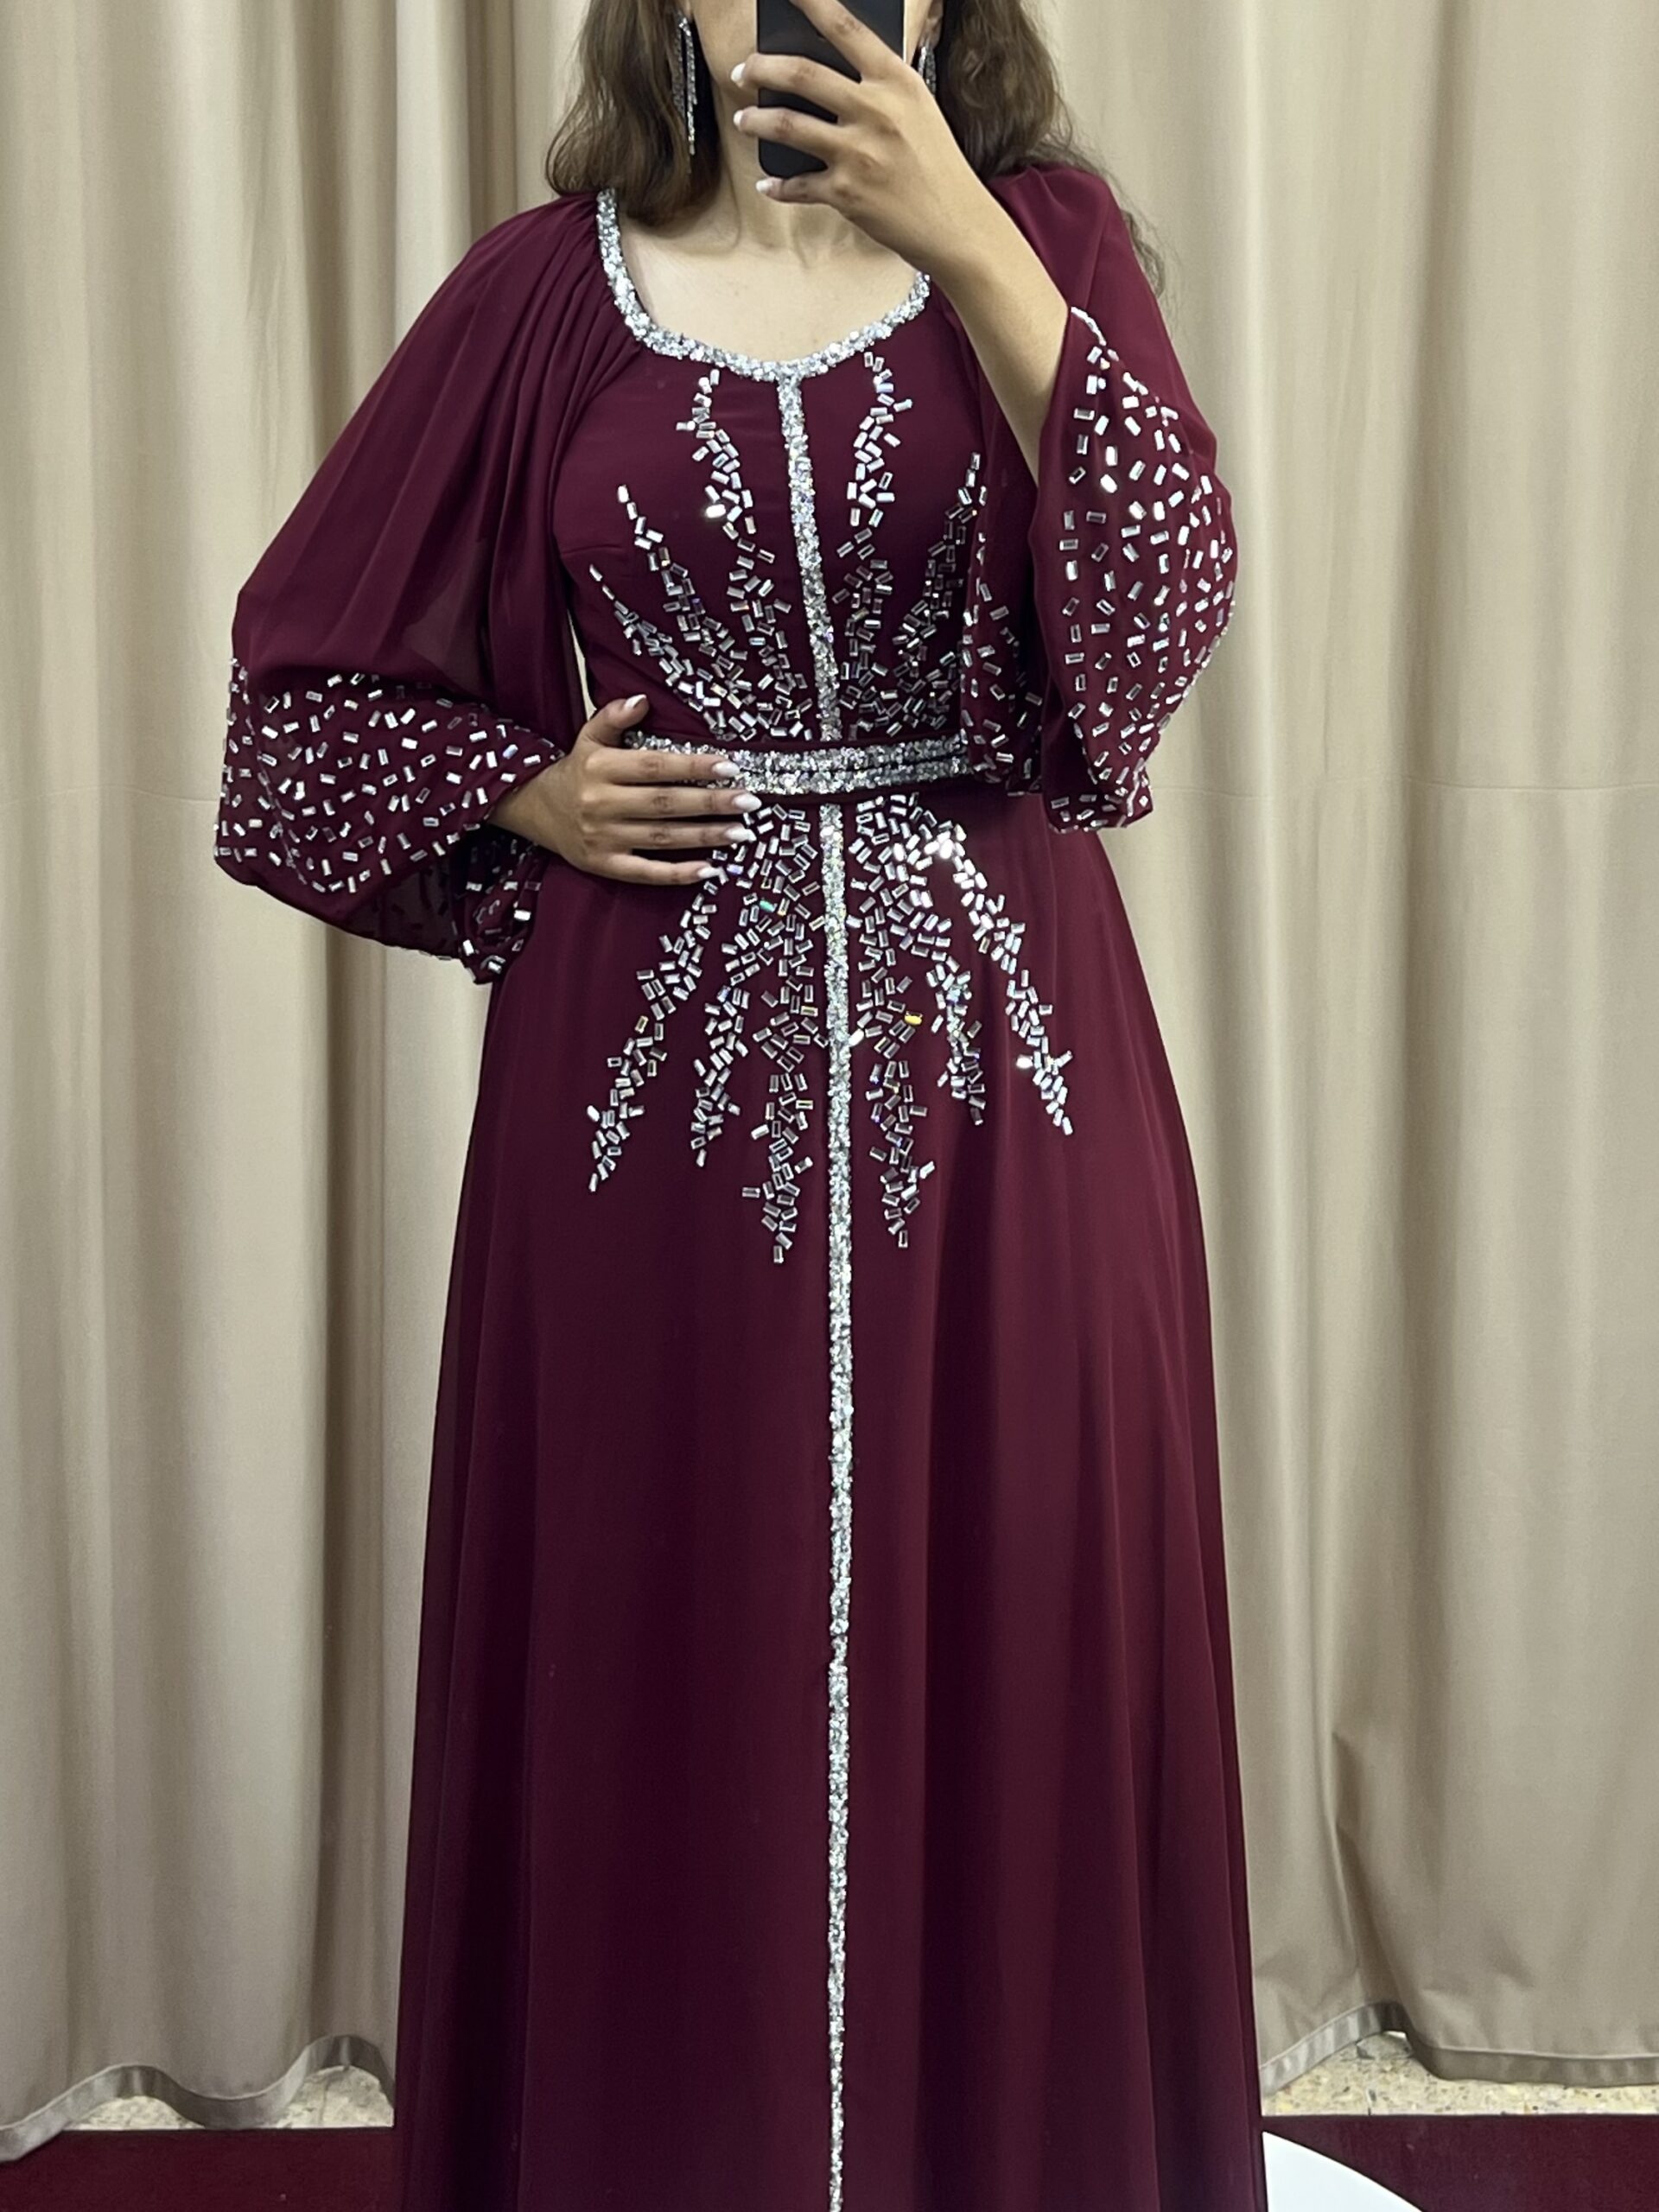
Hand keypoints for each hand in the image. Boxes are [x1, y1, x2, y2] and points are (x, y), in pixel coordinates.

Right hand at [488, 694, 761, 885]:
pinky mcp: (604, 865)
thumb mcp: (588, 737)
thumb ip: (613, 717)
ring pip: (663, 838)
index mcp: (600, 767)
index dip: (694, 766)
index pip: (656, 767)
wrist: (534, 809)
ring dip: (706, 836)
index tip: (731, 766)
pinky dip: (679, 874)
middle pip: (666, 804)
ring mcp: (604, 838)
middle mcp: (602, 803)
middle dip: (711, 803)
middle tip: (750, 802)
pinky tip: (710, 869)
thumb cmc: (575, 771)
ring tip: (742, 832)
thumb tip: (643, 700)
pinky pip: (646, 872)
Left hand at [730, 0, 988, 273]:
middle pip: (801, 73)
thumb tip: (829, 69)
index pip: (845, 28)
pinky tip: (766, 184)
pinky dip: (776, 186)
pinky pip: (796, 185)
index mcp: (896, 81)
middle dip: (761, 67)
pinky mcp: (846, 194)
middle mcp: (875, 111)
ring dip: (755, 121)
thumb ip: (879, 86)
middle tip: (743, 70)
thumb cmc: (937, 165)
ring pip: (786, 125)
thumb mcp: (918, 109)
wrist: (957, 226)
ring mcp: (858, 153)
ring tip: (743, 121)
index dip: (809, 3)